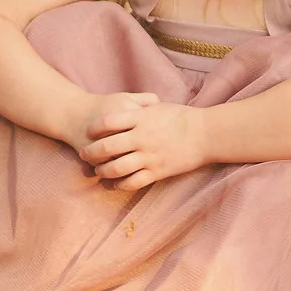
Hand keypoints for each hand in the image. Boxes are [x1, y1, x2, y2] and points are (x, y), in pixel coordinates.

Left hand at [70, 93, 208, 188]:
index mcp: (141, 118)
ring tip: (98, 171)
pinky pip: (132, 182)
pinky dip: (119, 185)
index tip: (89, 132)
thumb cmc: (183, 118)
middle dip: (90, 153)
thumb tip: (125, 105)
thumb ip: (139, 107)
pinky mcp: (157, 171)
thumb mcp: (159, 106)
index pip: (107, 122)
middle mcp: (141, 137)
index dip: (94, 128)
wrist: (206, 134)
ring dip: (102, 171)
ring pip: (116, 168)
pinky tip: (114, 184)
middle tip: (84, 155)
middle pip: (106, 147)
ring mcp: (149, 156)